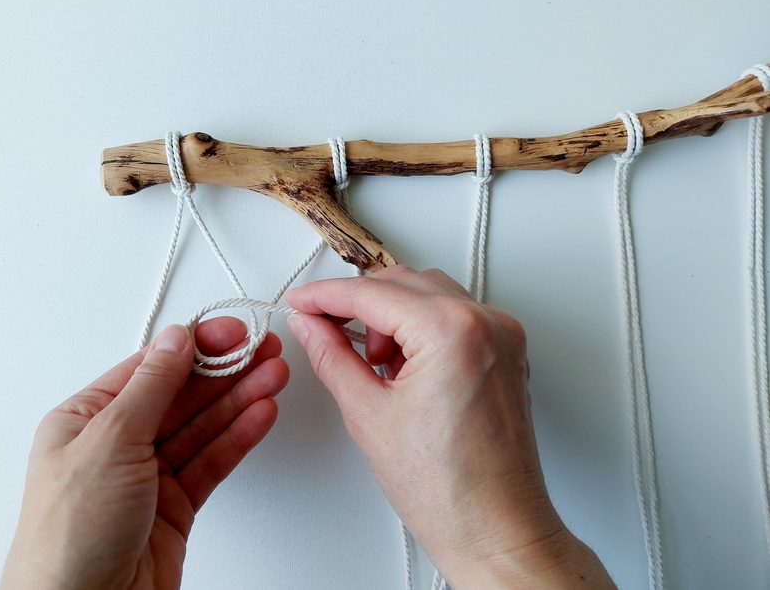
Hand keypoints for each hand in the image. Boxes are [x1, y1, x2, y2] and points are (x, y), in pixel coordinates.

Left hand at [1, 318, 288, 589]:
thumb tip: (176, 341)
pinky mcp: (176, 505)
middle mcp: (117, 444)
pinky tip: (261, 414)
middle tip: (265, 350)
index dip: (195, 346)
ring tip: (274, 376)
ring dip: (240, 399)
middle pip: (182, 395)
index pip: (151, 369)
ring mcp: (149, 475)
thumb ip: (150, 387)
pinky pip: (212, 461)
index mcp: (86, 419)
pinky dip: (238, 437)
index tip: (232, 331)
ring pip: (203, 427)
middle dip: (225, 371)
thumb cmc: (69, 535)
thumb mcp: (109, 441)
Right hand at [287, 266, 613, 588]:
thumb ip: (331, 356)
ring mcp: (503, 335)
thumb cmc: (448, 490)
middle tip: (323, 328)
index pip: (373, 293)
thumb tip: (311, 325)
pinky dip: (422, 328)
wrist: (496, 528)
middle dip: (358, 303)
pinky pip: (455, 316)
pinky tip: (403, 365)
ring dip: (391, 315)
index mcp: (452, 332)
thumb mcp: (368, 415)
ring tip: (374, 364)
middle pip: (403, 282)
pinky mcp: (507, 351)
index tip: (302, 302)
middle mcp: (486, 323)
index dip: (326, 295)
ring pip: (430, 294)